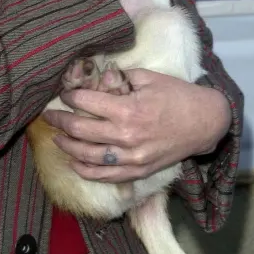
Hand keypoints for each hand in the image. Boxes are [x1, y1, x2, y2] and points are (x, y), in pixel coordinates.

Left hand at [43, 70, 231, 181]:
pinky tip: (74, 162)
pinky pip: (105, 175)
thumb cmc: (177, 96)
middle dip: (59, 121)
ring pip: (87, 156)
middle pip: (80, 131)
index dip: (70, 97)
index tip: (64, 93)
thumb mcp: (148, 78)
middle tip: (49, 115)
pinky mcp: (138, 171)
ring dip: (67, 147)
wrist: (204, 123)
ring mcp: (131, 158)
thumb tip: (97, 78)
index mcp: (128, 109)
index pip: (86, 103)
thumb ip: (120, 78)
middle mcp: (126, 136)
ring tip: (56, 137)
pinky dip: (85, 170)